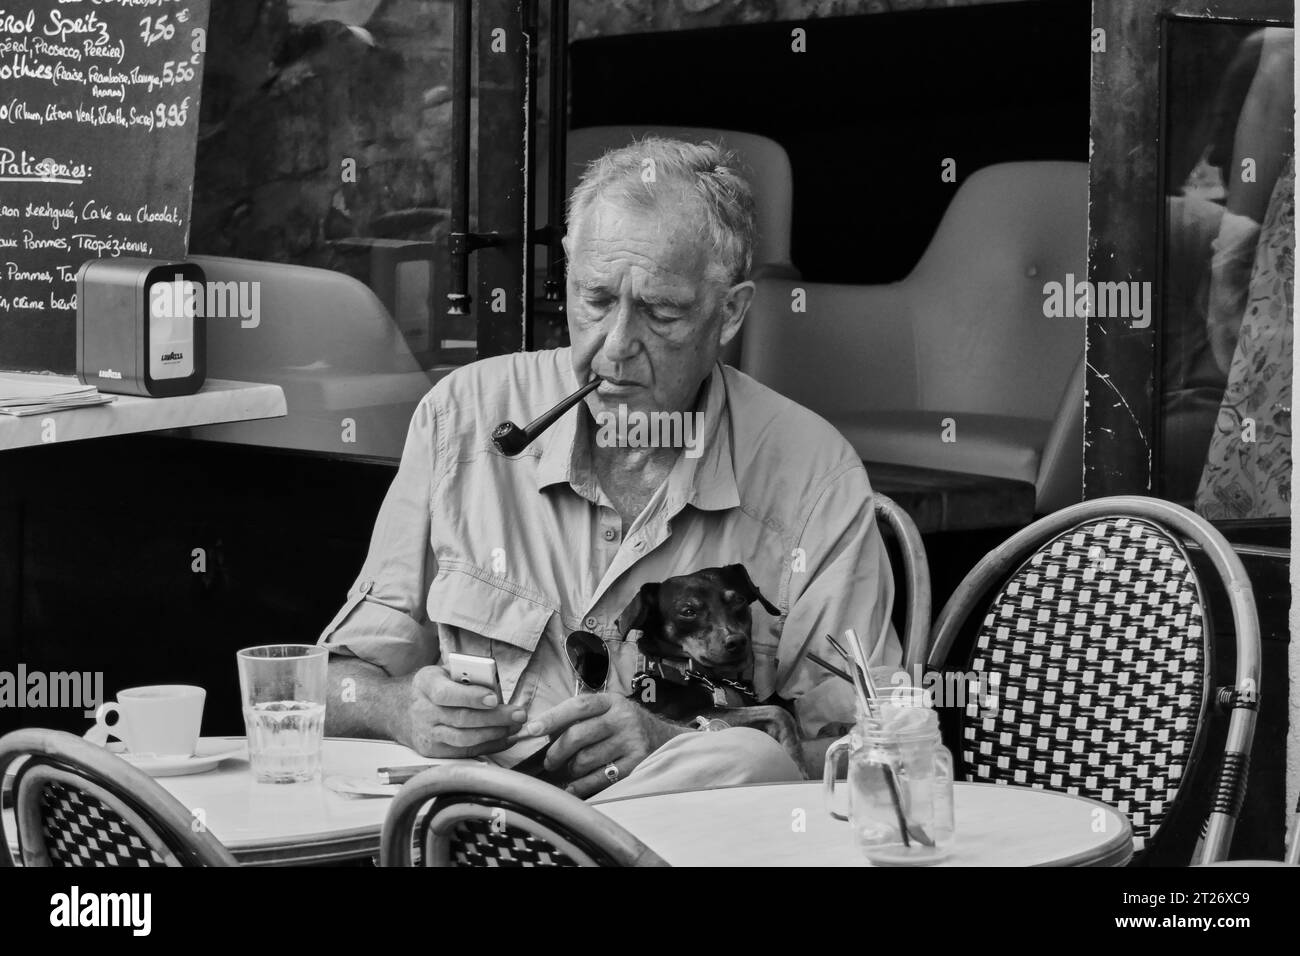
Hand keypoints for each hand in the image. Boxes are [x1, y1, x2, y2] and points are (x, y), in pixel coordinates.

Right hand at [393, 665, 527, 757]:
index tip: (494, 698)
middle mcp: (423, 712)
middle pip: (461, 719)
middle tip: (519, 714)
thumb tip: (493, 682)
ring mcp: (427, 735)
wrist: (399, 710)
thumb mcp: (443, 671)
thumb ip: (465, 673)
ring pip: (464, 739)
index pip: (446, 694)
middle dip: (494, 718)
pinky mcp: (433, 752)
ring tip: (515, 726)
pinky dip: (488, 747)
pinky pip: (464, 752)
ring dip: (494, 734)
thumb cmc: (432, 686)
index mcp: (425, 684)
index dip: (471, 697)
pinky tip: (505, 739)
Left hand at [522, 694, 687, 797]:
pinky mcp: (635, 765)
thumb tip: (542, 731)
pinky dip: (581, 786)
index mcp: (612, 702)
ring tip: (570, 770)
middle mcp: (623, 719)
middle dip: (556, 752)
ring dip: (570, 769)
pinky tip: (573, 787)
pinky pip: (598, 779)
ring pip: (585, 760)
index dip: (552, 717)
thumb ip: (582, 717)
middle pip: (577, 735)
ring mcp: (631, 742)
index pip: (577, 706)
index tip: (531, 729)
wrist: (666, 741)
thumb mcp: (609, 711)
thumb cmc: (626, 727)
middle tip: (549, 762)